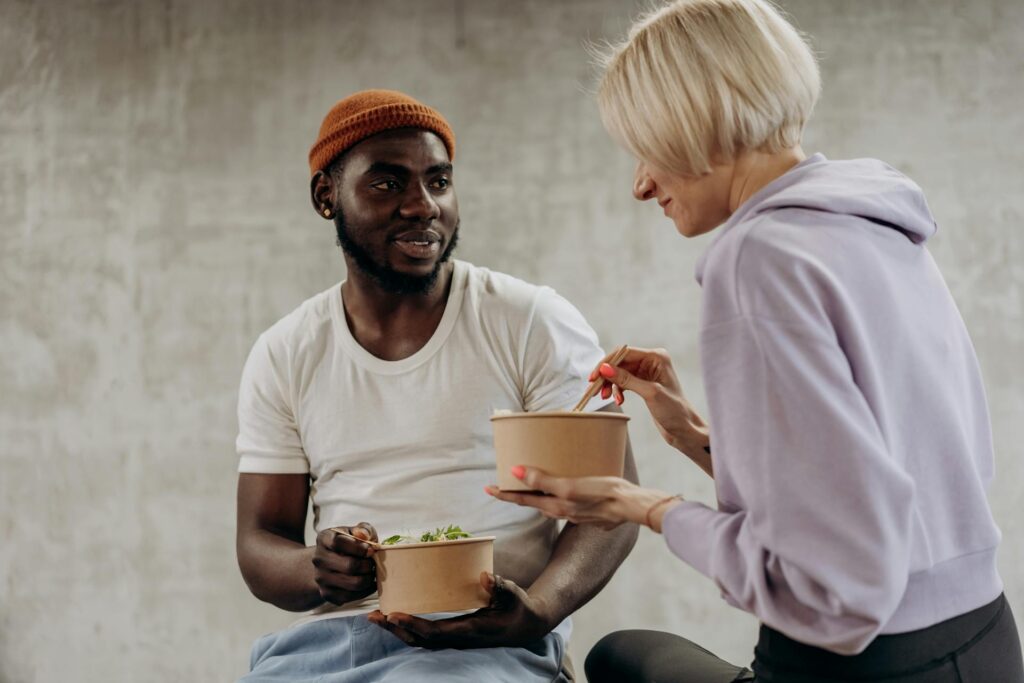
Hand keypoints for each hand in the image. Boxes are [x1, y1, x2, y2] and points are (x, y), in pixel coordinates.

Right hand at [312, 523, 377, 605]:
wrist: (329, 562)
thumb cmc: (347, 543)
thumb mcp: (355, 531)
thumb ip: (363, 529)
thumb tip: (364, 535)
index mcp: (324, 538)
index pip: (338, 542)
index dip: (358, 547)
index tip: (370, 549)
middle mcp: (319, 559)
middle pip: (350, 566)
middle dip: (368, 565)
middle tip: (374, 563)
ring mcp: (321, 578)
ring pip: (354, 583)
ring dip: (369, 578)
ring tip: (372, 572)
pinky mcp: (327, 594)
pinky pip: (352, 597)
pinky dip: (365, 591)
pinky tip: (368, 582)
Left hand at [368, 571, 554, 648]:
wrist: (525, 626)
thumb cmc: (518, 607)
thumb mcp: (513, 594)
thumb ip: (499, 586)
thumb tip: (485, 576)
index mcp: (471, 630)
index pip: (435, 632)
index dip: (412, 624)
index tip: (392, 614)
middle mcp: (459, 638)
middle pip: (420, 639)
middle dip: (395, 629)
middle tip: (373, 615)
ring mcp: (455, 639)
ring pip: (420, 641)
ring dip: (397, 630)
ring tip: (376, 617)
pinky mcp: (453, 635)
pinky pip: (426, 636)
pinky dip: (408, 628)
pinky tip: (396, 616)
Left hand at [485, 467, 679, 531]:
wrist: (632, 506)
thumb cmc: (602, 493)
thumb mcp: (570, 486)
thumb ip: (543, 480)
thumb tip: (516, 471)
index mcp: (555, 506)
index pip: (522, 499)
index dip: (504, 494)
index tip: (488, 489)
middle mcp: (563, 512)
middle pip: (535, 502)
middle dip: (520, 493)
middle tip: (507, 484)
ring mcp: (577, 513)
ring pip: (551, 503)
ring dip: (540, 494)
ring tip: (534, 483)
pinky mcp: (590, 510)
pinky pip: (568, 502)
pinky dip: (560, 494)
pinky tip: (566, 488)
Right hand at [592, 347, 710, 469]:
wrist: (684, 429)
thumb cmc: (674, 410)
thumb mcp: (649, 393)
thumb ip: (626, 379)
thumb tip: (604, 368)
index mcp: (657, 357)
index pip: (625, 353)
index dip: (607, 363)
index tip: (594, 376)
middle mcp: (652, 361)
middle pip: (620, 362)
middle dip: (607, 375)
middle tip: (594, 388)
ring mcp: (647, 372)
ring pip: (620, 372)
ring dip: (611, 384)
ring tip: (606, 397)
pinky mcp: (643, 383)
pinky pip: (624, 381)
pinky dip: (618, 390)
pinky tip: (619, 400)